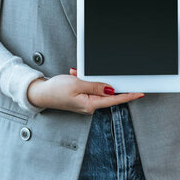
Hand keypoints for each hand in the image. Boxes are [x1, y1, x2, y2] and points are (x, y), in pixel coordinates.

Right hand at [26, 68, 143, 114]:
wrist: (40, 93)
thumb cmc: (55, 91)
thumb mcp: (77, 85)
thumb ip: (95, 86)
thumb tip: (111, 90)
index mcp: (90, 105)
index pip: (114, 100)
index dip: (129, 96)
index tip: (140, 92)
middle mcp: (89, 106)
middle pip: (107, 93)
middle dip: (104, 80)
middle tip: (99, 73)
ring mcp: (85, 102)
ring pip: (97, 88)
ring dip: (90, 79)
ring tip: (77, 74)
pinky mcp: (81, 98)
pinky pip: (89, 87)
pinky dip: (84, 79)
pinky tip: (76, 75)